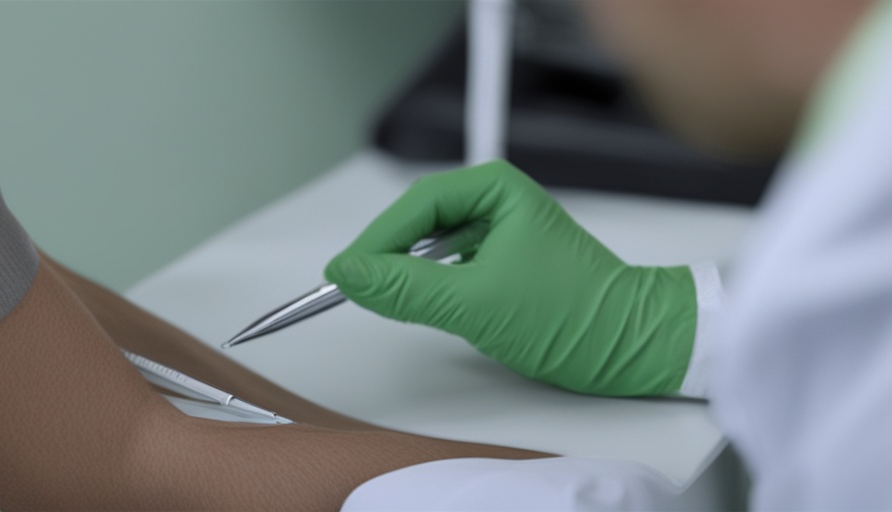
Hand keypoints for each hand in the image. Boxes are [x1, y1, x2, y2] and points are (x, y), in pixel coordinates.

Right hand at [325, 161, 696, 395]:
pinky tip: (421, 305)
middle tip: (356, 289)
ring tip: (386, 298)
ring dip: (407, 273)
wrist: (631, 345)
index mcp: (496, 190)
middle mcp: (498, 204)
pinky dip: (428, 286)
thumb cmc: (577, 314)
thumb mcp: (476, 303)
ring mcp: (500, 234)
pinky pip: (447, 267)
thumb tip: (350, 274)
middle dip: (387, 256)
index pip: (415, 207)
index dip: (373, 242)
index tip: (343, 273)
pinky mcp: (502, 263)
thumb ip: (406, 288)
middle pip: (418, 223)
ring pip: (430, 247)